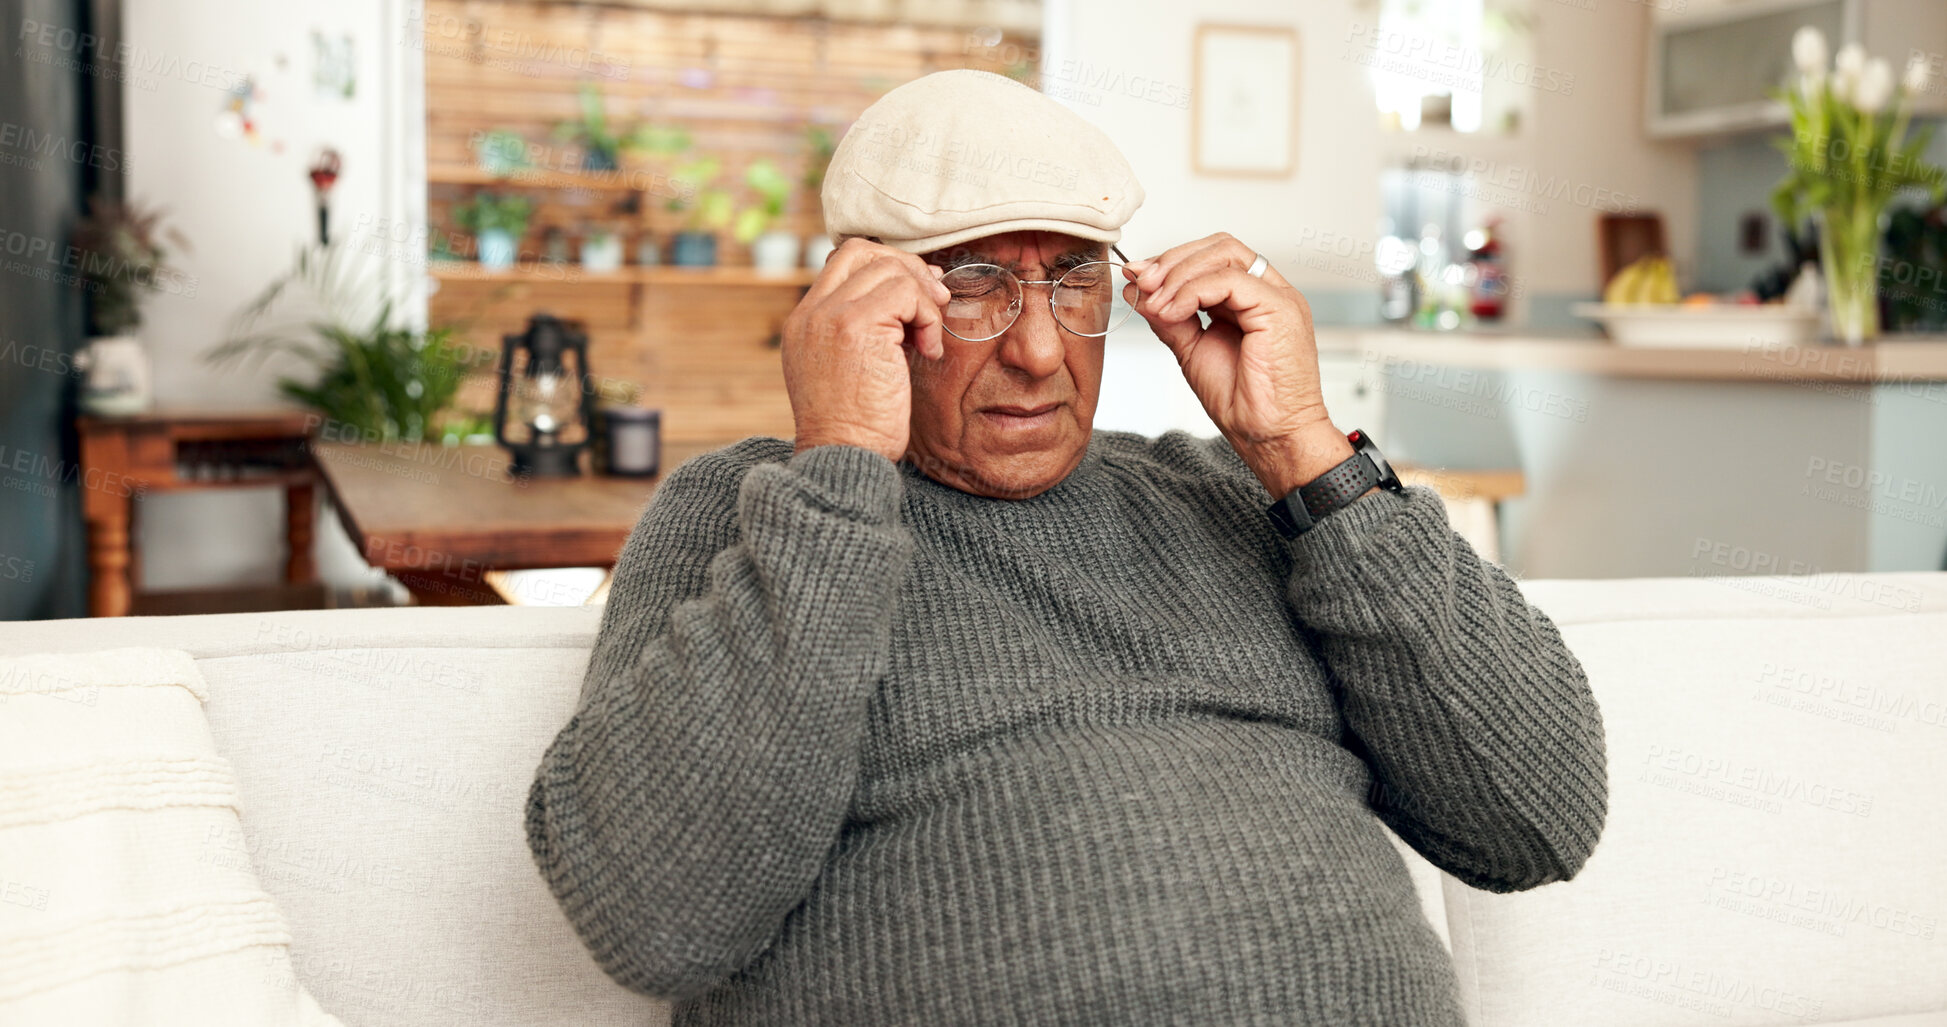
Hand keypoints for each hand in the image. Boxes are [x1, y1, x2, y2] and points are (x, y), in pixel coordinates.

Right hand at [781, 238, 950, 462]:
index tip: (918, 293)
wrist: (844, 460)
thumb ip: (867, 330)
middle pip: (863, 251)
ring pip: (887, 269)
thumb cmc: (858, 427)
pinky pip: (904, 293)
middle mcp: (810, 313)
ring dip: (922, 298)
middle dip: (908, 269)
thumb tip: (917, 287)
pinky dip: (927, 317)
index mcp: (805, 322)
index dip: (887, 265)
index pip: (843, 260)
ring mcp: (829, 317)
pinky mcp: (854, 327)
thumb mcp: (850, 369)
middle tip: (934, 302)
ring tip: (928, 337)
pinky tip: (927, 351)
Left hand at [1123, 233, 1352, 497]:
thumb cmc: (1243, 403)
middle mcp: (1269, 292)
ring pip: (1225, 255)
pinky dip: (1192, 292)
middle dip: (1173, 261)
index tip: (1138, 276)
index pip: (1213, 257)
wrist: (1269, 437)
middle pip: (1220, 247)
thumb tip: (1138, 291)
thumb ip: (1169, 318)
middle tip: (1142, 282)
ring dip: (1179, 274)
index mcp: (1252, 299)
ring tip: (1154, 302)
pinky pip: (1229, 281)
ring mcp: (1278, 297)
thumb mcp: (1192, 350)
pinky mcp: (1280, 309)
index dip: (1173, 261)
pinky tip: (1171, 311)